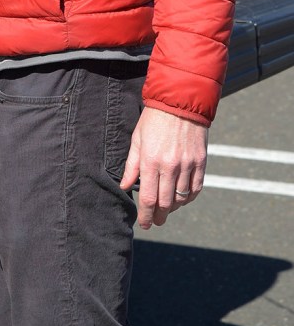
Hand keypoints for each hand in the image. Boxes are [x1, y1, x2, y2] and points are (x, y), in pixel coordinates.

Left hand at [120, 106, 207, 229]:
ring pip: (181, 198)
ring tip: (166, 209)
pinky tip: (182, 199)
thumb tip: (125, 187)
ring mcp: (187, 164)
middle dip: (159, 217)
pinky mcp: (200, 162)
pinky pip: (196, 189)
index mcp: (151, 161)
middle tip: (155, 221)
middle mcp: (170, 166)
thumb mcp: (137, 139)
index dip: (145, 215)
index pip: (148, 198)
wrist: (180, 102)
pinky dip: (189, 198)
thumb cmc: (154, 119)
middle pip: (165, 203)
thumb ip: (131, 166)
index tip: (144, 223)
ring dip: (173, 208)